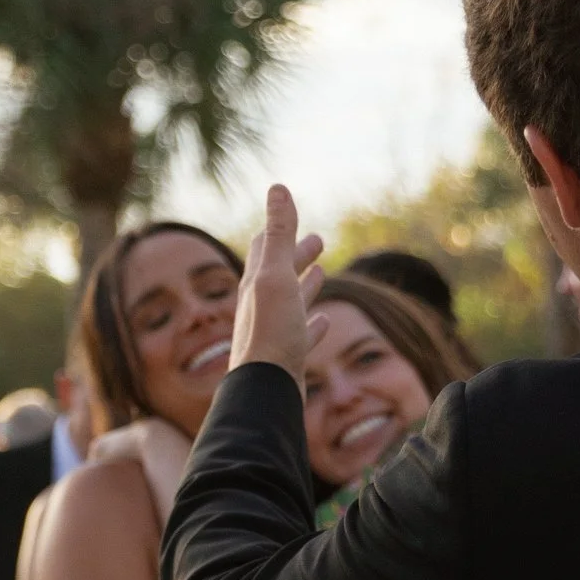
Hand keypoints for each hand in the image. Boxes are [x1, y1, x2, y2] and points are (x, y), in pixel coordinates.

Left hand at [230, 183, 324, 383]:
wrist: (266, 392)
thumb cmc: (270, 333)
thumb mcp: (276, 276)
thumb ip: (279, 234)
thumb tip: (278, 187)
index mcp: (254, 286)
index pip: (264, 248)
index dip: (278, 230)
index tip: (290, 215)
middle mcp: (260, 308)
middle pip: (279, 273)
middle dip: (297, 254)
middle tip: (319, 240)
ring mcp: (273, 334)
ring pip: (291, 302)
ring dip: (306, 285)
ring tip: (320, 272)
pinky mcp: (287, 359)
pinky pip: (301, 336)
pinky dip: (313, 323)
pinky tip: (324, 321)